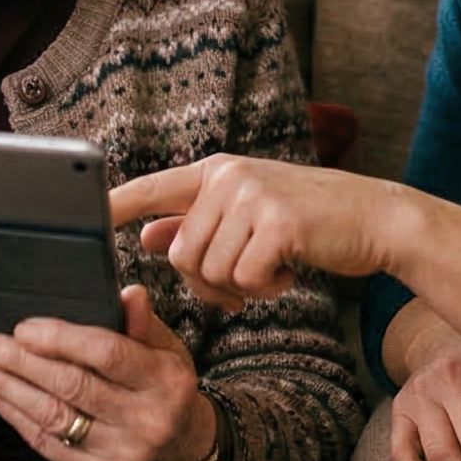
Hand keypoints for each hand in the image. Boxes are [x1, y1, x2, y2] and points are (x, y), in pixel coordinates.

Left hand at [0, 284, 219, 460]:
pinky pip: (46, 443)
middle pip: (71, 386)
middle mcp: (145, 420)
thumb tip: (128, 293)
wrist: (181, 454)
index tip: (23, 328)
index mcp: (165, 382)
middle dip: (19, 363)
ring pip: (52, 416)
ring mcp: (119, 453)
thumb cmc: (165, 390)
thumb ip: (142, 322)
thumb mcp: (167, 351)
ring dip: (7, 388)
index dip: (61, 340)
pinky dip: (16, 416)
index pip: (108, 354)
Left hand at [111, 154, 408, 310]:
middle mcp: (229, 177)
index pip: (153, 187)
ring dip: (242, 287)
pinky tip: (293, 269)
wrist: (377, 219)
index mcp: (217, 171)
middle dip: (208, 283)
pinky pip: (246, 279)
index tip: (84, 216)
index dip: (116, 205)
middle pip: (182, 254)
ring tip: (276, 268)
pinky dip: (268, 288)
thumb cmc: (311, 222)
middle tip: (246, 282)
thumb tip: (146, 238)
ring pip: (212, 271)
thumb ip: (198, 225)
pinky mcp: (278, 223)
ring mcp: (253, 196)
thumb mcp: (250, 216)